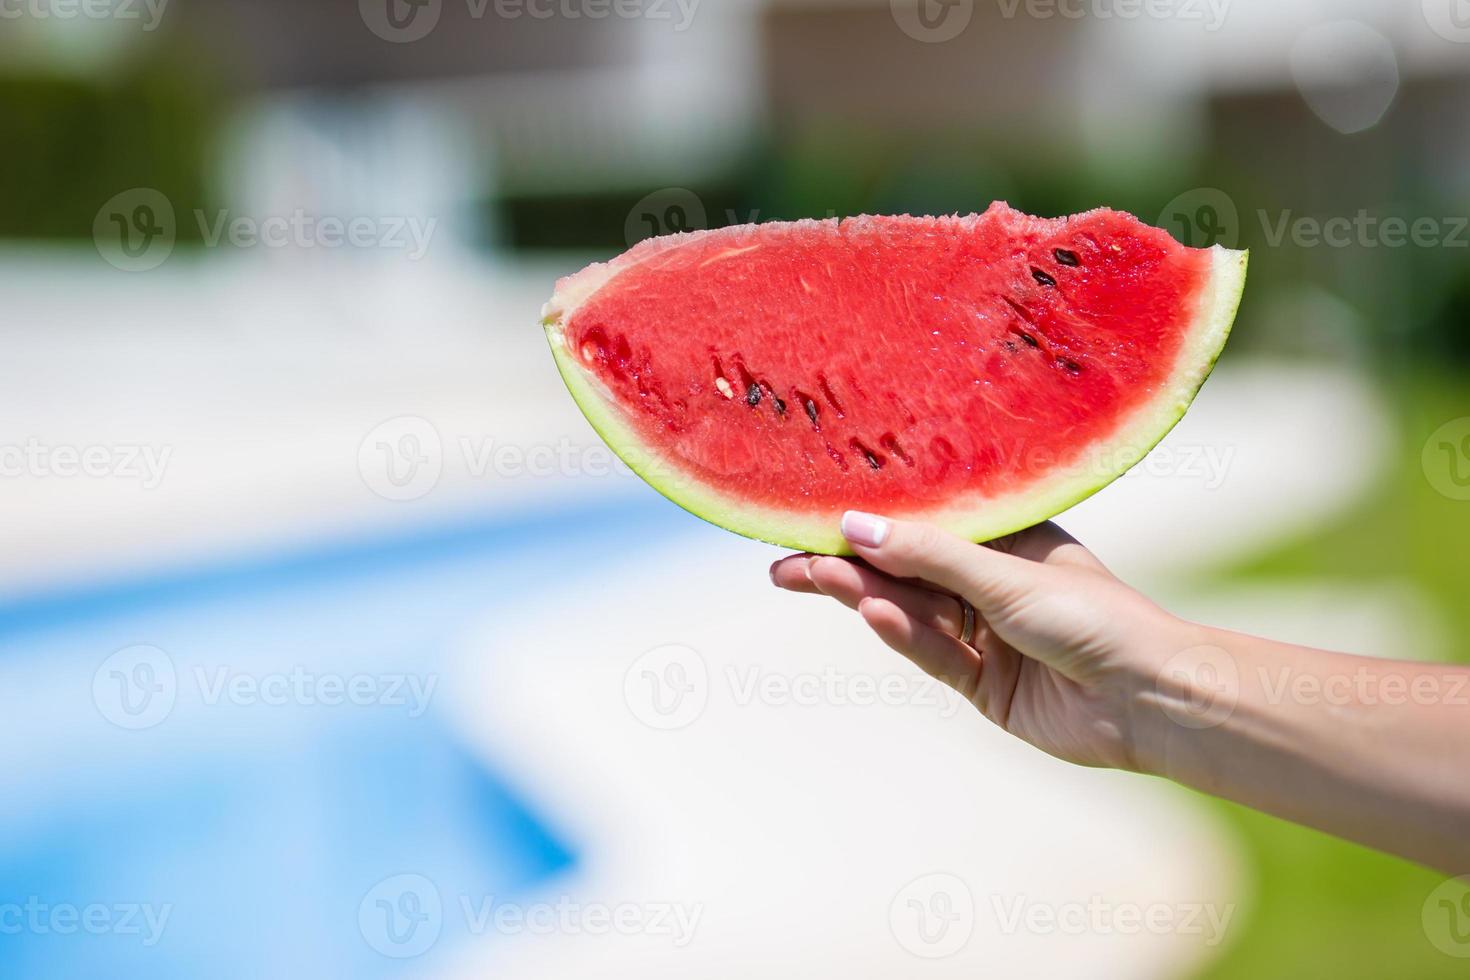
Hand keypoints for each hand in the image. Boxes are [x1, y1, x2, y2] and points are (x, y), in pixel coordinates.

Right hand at [770, 512, 1196, 771]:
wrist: (1152, 701)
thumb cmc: (1096, 618)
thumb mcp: (1006, 577)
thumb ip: (929, 556)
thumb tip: (856, 527)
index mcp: (1006, 538)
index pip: (924, 522)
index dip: (870, 518)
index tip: (813, 512)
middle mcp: (990, 581)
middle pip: (904, 569)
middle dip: (847, 565)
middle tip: (782, 564)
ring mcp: (984, 632)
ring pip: (909, 610)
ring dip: (863, 596)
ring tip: (809, 580)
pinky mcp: (982, 681)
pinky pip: (931, 652)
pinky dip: (902, 635)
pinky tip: (872, 614)